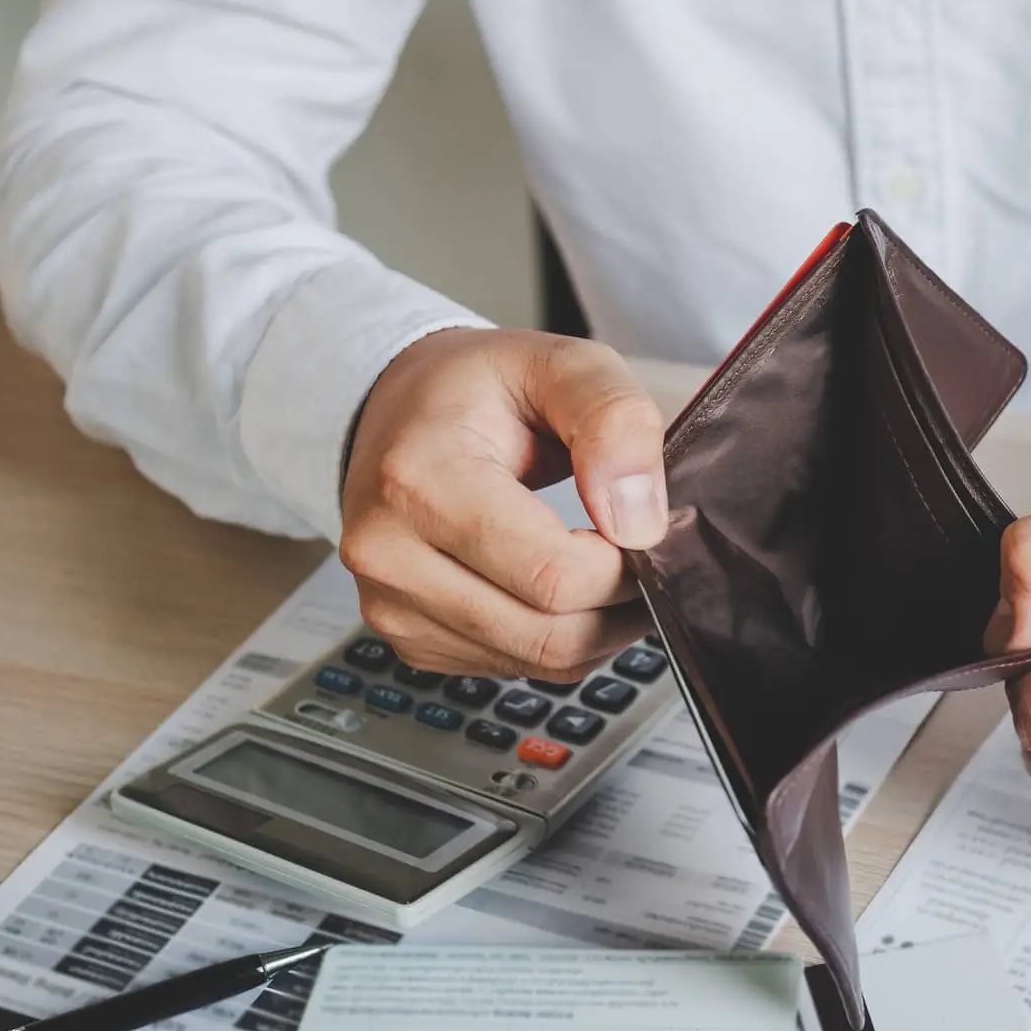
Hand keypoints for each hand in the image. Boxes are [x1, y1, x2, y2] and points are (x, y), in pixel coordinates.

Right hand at [339, 328, 666, 680]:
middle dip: (619, 605)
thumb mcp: (561, 362)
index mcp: (417, 480)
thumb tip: (641, 524)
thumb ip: (614, 421)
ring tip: (612, 567)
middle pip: (548, 634)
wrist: (402, 412)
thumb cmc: (481, 388)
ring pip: (537, 662)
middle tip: (643, 556)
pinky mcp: (408, 640)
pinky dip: (560, 640)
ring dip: (598, 628)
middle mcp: (388, 554)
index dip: (623, 565)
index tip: (640, 524)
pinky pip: (515, 668)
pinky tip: (565, 589)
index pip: (552, 575)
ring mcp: (390, 606)